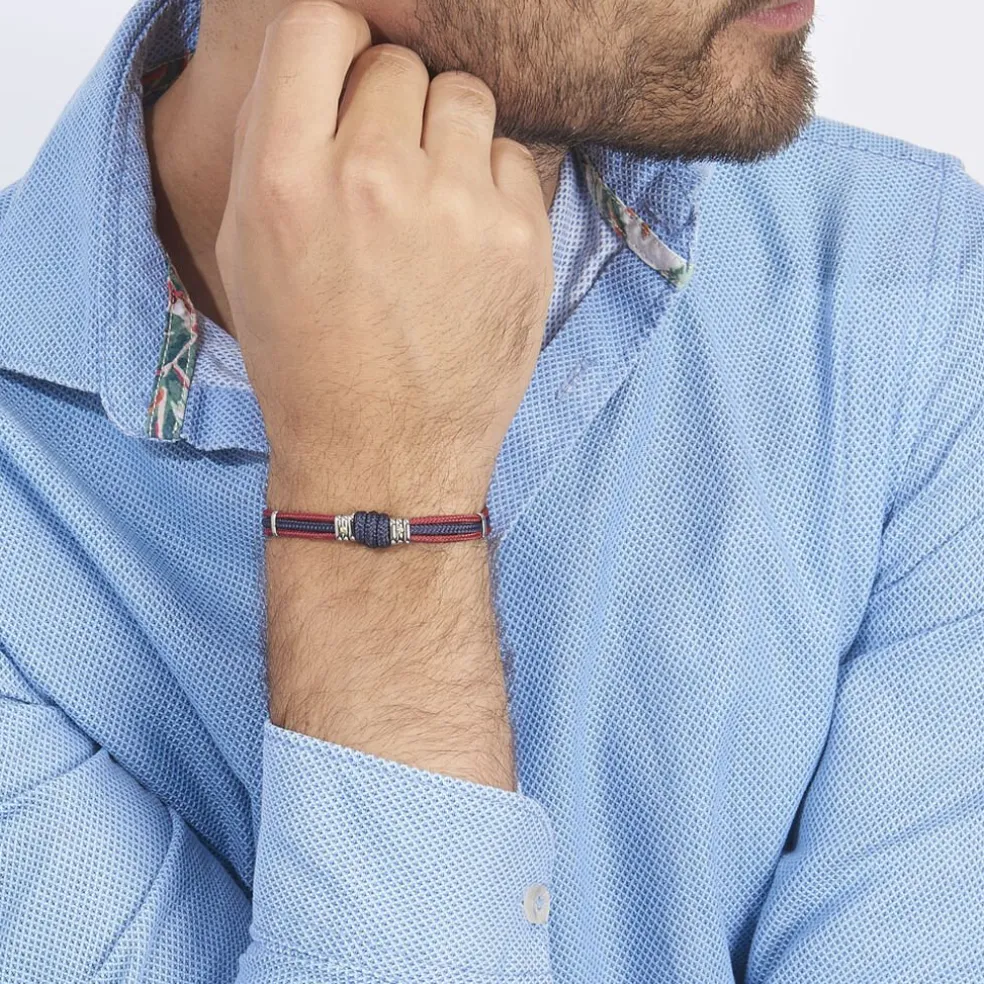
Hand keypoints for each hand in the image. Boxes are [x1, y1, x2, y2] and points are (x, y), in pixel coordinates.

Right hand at [215, 0, 554, 511]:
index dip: (336, 42)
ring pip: (463, 97)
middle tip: (388, 168)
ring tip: (432, 202)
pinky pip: (512, 155)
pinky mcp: (520, 238)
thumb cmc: (307, 362)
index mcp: (285, 179)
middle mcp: (372, 179)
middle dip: (391, 105)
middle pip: (398, 63)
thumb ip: (274, 145)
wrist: (382, 455)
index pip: (318, 25)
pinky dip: (491, 183)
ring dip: (446, 134)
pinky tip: (469, 240)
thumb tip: (316, 65)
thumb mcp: (249, 252)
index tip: (346, 75)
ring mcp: (456, 207)